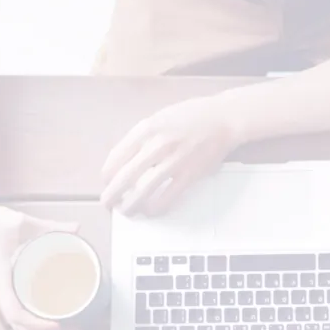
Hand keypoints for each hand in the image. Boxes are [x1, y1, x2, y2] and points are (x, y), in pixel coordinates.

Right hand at [0, 202, 77, 329]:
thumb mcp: (20, 222)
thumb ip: (50, 226)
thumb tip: (77, 228)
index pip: (14, 312)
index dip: (36, 324)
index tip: (57, 325)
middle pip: (17, 323)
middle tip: (71, 329)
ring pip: (13, 318)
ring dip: (35, 328)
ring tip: (62, 327)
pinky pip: (11, 308)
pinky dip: (27, 318)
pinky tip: (44, 314)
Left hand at [101, 95, 245, 216]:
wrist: (223, 118)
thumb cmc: (191, 117)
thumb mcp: (159, 119)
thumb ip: (142, 137)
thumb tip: (126, 161)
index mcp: (145, 129)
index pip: (116, 157)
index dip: (107, 175)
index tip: (106, 183)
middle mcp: (156, 145)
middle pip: (125, 176)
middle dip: (111, 195)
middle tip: (107, 204)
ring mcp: (174, 161)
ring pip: (143, 190)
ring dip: (131, 205)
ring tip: (126, 211)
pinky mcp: (190, 174)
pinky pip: (168, 196)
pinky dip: (156, 207)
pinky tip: (150, 211)